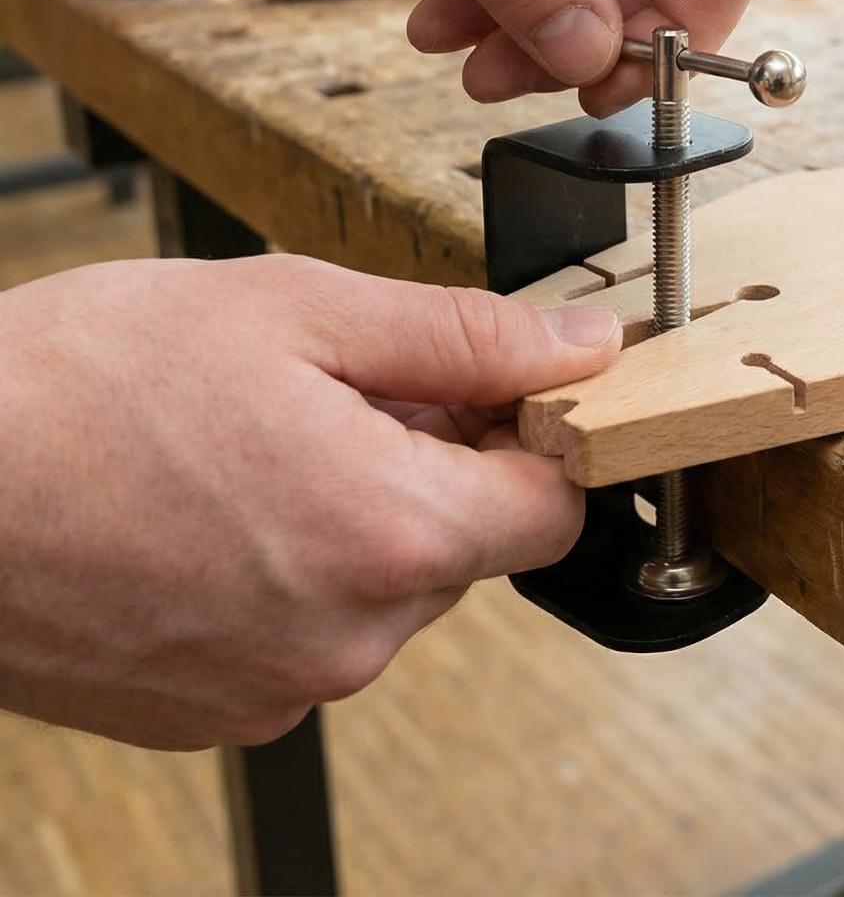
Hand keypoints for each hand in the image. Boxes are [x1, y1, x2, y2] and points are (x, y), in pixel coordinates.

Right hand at [0, 255, 617, 749]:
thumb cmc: (83, 385)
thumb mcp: (300, 309)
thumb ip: (466, 336)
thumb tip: (582, 346)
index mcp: (389, 534)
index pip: (556, 506)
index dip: (535, 433)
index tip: (488, 386)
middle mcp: (348, 638)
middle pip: (470, 545)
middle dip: (437, 462)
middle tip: (347, 391)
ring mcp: (278, 688)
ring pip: (389, 590)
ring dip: (364, 513)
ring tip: (264, 442)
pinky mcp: (214, 713)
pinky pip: (311, 634)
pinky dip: (296, 570)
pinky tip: (222, 505)